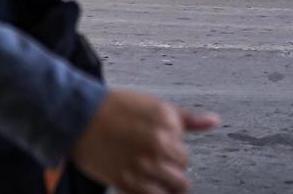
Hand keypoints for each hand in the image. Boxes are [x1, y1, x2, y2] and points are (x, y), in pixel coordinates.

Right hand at [70, 89, 219, 193]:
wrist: (79, 116)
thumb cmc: (114, 108)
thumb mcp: (155, 106)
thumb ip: (187, 118)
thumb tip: (213, 121)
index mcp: (168, 122)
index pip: (186, 148)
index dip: (173, 149)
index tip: (159, 146)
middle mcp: (160, 143)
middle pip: (183, 168)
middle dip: (170, 166)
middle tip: (152, 159)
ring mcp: (146, 164)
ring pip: (177, 186)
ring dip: (166, 182)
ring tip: (148, 171)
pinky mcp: (129, 181)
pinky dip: (155, 193)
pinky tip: (145, 183)